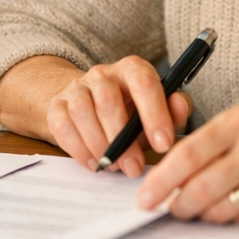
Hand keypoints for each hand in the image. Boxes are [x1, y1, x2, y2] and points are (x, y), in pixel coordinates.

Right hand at [47, 56, 192, 176]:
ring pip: (83, 112)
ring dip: (99, 145)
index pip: (143, 82)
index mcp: (132, 70)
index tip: (164, 145)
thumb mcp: (155, 112)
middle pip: (109, 101)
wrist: (88, 105)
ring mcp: (77, 87)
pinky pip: (62, 125)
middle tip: (134, 168)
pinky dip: (78, 148)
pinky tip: (93, 162)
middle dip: (122, 140)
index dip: (154, 113)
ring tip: (113, 166)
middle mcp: (103, 74)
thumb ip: (173, 110)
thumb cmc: (130, 113)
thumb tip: (180, 105)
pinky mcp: (57, 104)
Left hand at [136, 104, 238, 221]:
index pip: (189, 153)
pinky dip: (227, 221)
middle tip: (165, 210)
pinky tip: (223, 214)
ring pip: (219, 209)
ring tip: (194, 211)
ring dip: (200, 215)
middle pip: (200, 186)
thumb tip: (168, 171)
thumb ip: (211, 142)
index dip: (161, 179)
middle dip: (176, 204)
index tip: (144, 196)